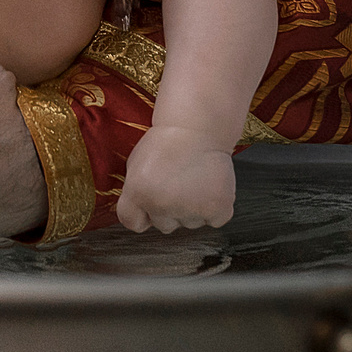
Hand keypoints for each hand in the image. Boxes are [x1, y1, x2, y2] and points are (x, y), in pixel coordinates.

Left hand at [117, 128, 236, 232]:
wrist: (198, 126)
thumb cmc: (167, 142)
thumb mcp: (135, 166)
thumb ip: (133, 195)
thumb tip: (141, 217)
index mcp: (138, 193)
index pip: (134, 223)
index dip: (142, 212)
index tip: (151, 198)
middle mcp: (162, 205)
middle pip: (164, 226)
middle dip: (169, 210)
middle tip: (176, 182)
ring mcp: (191, 209)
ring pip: (190, 224)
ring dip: (192, 209)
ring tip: (193, 180)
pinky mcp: (218, 208)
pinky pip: (214, 220)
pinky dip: (215, 208)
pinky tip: (209, 186)